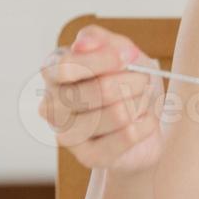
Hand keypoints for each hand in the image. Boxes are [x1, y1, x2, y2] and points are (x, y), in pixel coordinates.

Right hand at [38, 24, 164, 173]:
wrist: (145, 121)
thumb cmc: (128, 82)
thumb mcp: (122, 52)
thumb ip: (103, 41)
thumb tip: (82, 42)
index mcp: (53, 73)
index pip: (67, 66)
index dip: (104, 60)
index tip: (130, 56)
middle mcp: (51, 105)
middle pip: (101, 89)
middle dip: (135, 82)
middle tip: (143, 82)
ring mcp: (66, 134)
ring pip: (119, 113)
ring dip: (142, 104)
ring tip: (140, 103)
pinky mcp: (88, 157)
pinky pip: (129, 135)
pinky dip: (147, 124)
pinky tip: (142, 122)